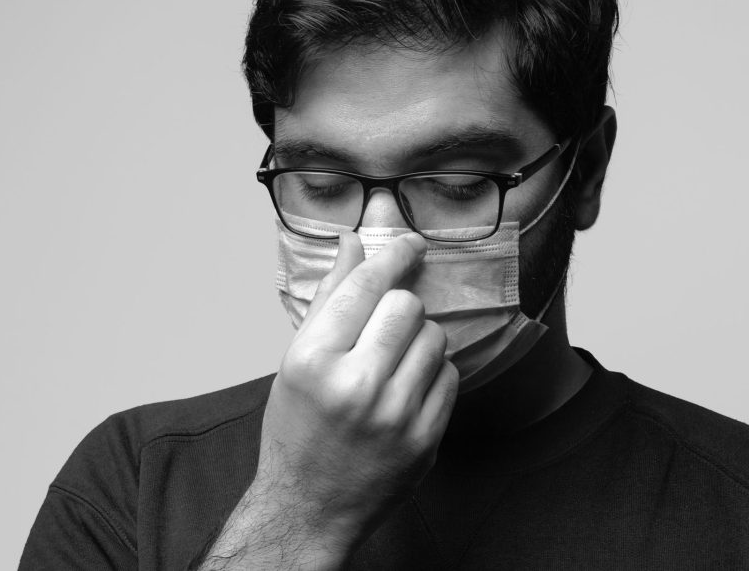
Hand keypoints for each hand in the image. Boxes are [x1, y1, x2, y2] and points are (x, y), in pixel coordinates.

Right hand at [201, 231, 457, 568]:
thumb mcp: (298, 359)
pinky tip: (406, 390)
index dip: (393, 255)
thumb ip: (330, 298)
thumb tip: (354, 242)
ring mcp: (394, 416)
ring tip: (392, 364)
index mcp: (313, 360)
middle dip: (400, 307)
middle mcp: (355, 386)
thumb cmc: (298, 428)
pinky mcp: (424, 439)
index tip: (410, 243)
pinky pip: (450, 376)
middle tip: (384, 328)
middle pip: (407, 306)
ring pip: (435, 338)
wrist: (308, 507)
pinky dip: (433, 375)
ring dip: (419, 340)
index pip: (366, 286)